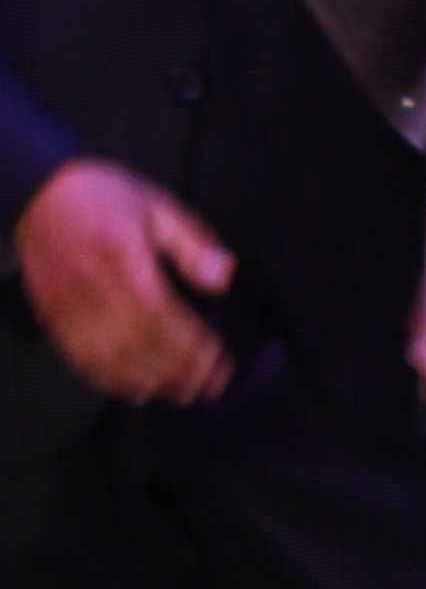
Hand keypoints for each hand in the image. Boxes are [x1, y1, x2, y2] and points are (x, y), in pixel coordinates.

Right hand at [13, 162, 234, 405]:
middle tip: (210, 386)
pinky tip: (135, 389)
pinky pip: (80, 358)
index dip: (191, 343)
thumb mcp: (158, 205)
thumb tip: (224, 278)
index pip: (161, 313)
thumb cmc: (105, 198)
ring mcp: (69, 308)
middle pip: (138, 342)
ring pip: (110, 357)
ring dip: (149, 380)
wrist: (39, 195)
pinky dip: (109, 379)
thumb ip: (192, 243)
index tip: (220, 360)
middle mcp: (93, 289)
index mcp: (122, 258)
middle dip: (178, 369)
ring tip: (182, 393)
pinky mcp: (53, 319)